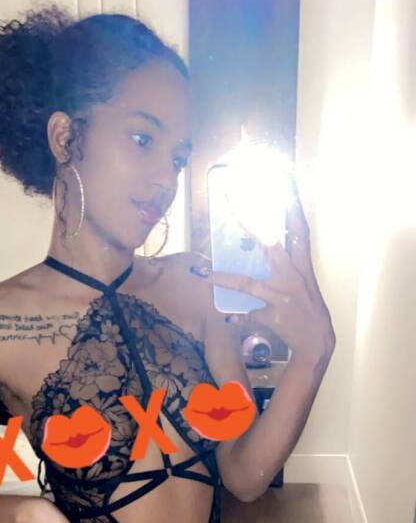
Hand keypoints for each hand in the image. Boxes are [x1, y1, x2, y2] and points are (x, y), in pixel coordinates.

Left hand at [191, 179, 335, 364]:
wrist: (317, 343)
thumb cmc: (307, 308)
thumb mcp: (302, 281)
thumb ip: (286, 262)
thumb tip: (265, 242)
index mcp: (302, 264)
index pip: (298, 228)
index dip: (292, 204)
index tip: (284, 179)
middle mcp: (293, 276)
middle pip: (270, 245)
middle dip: (251, 225)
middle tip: (232, 205)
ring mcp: (283, 297)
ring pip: (249, 283)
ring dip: (224, 277)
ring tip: (204, 272)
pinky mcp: (275, 317)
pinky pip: (250, 315)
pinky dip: (238, 316)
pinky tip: (228, 316)